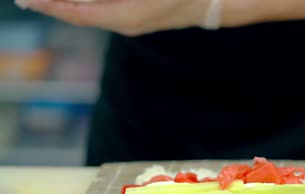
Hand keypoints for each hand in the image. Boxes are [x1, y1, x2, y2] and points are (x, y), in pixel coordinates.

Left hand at [20, 0, 260, 35]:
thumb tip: (88, 0)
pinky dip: (85, 5)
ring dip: (68, 5)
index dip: (53, 5)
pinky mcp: (137, 16)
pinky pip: (103, 11)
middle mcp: (127, 22)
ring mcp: (132, 21)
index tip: (30, 0)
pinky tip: (76, 0)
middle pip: (81, 15)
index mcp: (129, 15)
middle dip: (54, 5)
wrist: (217, 3)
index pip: (81, 12)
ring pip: (91, 14)